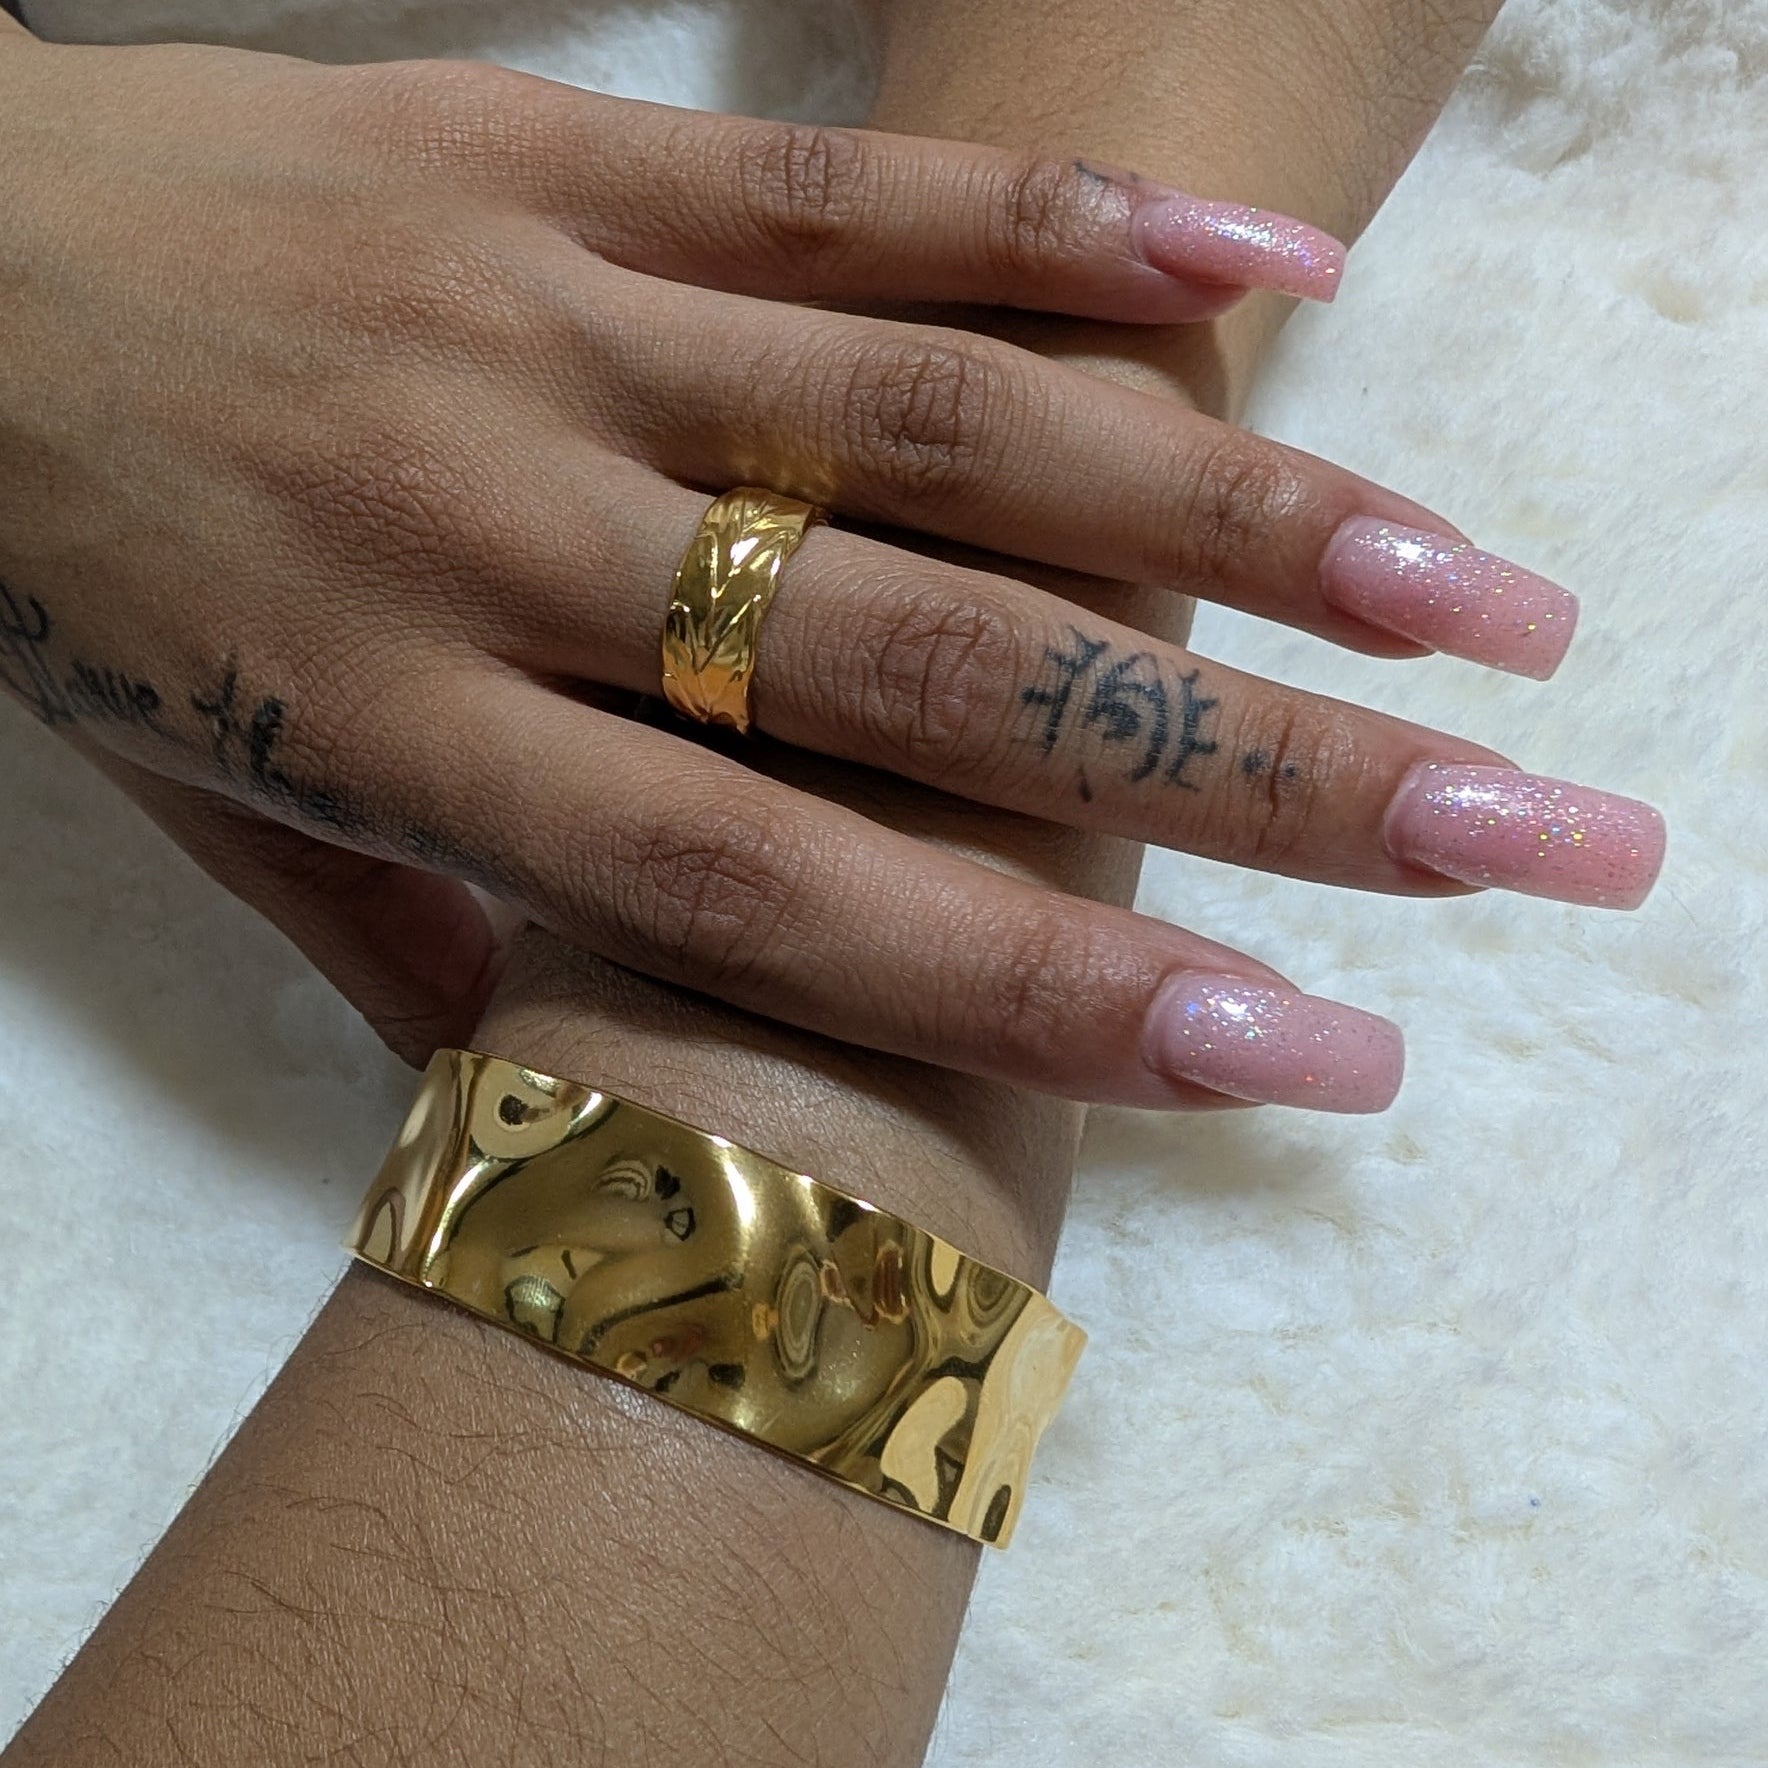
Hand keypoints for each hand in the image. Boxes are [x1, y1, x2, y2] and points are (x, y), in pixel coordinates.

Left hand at [0, 36, 1661, 1111]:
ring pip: (940, 427)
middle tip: (1514, 841)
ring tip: (1477, 602)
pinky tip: (1278, 295)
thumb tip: (571, 1089)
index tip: (1305, 1055)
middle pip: (930, 673)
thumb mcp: (198, 807)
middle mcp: (506, 533)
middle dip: (1249, 769)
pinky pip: (843, 200)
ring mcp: (545, 324)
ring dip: (1233, 510)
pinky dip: (1071, 241)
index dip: (1057, 994)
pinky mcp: (553, 156)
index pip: (788, 896)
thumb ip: (405, 941)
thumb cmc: (63, 571)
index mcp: (410, 728)